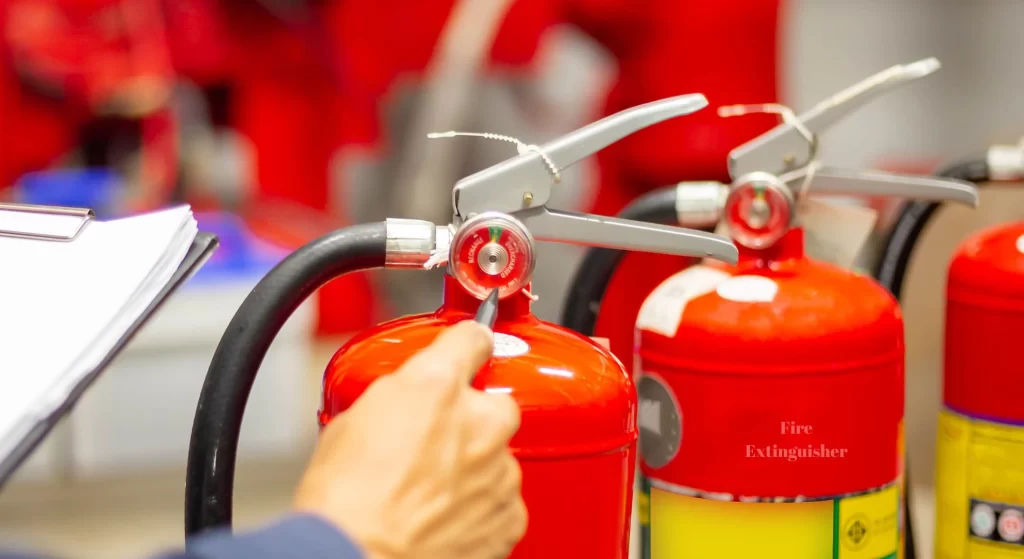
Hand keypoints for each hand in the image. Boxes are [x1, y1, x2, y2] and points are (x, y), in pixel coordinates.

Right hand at [294, 321, 525, 558]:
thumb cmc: (344, 502)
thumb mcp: (351, 420)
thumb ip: (397, 395)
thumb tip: (407, 397)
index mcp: (436, 385)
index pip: (472, 339)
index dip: (468, 345)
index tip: (470, 350)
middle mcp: (478, 421)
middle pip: (493, 404)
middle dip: (470, 420)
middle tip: (431, 446)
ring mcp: (499, 469)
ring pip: (499, 456)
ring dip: (475, 467)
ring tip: (430, 493)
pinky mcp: (509, 515)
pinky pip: (504, 500)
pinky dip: (483, 507)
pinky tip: (447, 518)